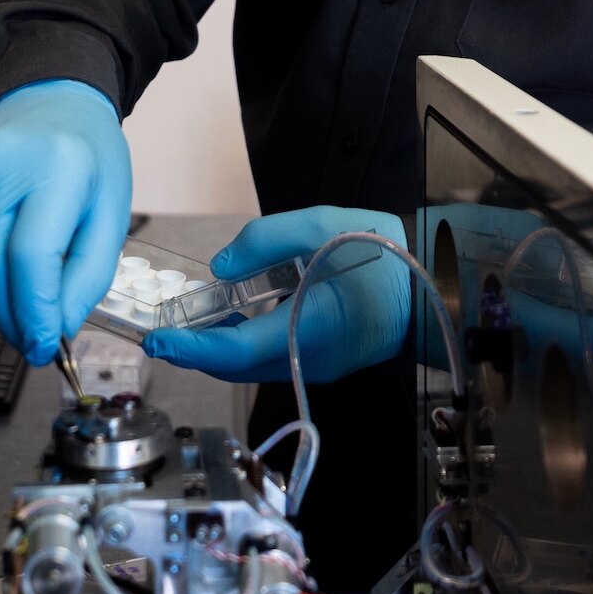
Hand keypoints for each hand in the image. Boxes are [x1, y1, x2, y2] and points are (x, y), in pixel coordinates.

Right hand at [0, 80, 131, 364]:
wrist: (51, 102)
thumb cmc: (86, 157)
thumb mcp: (111, 214)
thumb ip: (89, 276)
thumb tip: (57, 326)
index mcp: (58, 168)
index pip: (32, 256)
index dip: (34, 312)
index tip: (43, 344)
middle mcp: (3, 163)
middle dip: (13, 315)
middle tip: (32, 334)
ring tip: (19, 273)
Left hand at [142, 206, 408, 383]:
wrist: (436, 286)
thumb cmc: (385, 254)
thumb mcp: (323, 226)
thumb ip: (265, 241)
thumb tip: (219, 268)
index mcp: (307, 328)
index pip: (233, 350)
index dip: (189, 347)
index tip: (156, 339)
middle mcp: (307, 359)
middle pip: (234, 366)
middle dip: (193, 350)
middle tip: (160, 330)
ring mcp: (316, 367)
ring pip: (251, 367)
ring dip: (215, 350)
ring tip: (186, 322)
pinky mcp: (322, 364)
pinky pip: (270, 360)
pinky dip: (241, 345)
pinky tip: (229, 319)